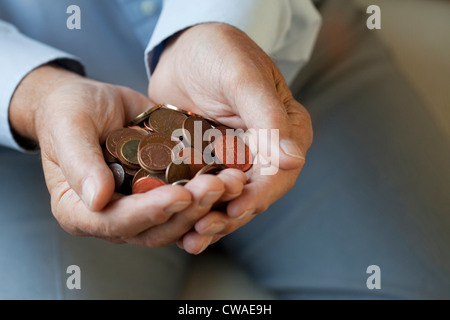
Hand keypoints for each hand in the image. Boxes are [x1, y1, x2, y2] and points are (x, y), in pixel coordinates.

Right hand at [10, 64, 234, 244]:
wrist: (85, 102)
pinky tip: (230, 173)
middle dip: (189, 210)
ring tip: (232, 180)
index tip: (181, 195)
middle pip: (156, 228)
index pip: (118, 222)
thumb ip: (80, 163)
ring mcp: (140, 208)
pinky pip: (188, 198)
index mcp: (81, 211)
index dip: (151, 212)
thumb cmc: (67, 113)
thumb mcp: (69, 128)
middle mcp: (113, 217)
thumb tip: (97, 200)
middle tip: (218, 185)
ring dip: (207, 204)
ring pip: (179, 219)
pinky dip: (208, 189)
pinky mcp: (160, 193)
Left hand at [149, 23, 312, 253]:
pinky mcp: (211, 163)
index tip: (236, 209)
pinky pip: (206, 190)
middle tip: (203, 230)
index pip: (280, 172)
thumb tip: (294, 160)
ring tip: (191, 238)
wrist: (183, 49)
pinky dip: (195, 208)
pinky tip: (181, 226)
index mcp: (286, 129)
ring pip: (230, 198)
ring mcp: (237, 159)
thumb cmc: (218, 52)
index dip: (259, 194)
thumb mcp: (243, 78)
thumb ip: (269, 118)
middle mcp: (266, 150)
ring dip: (212, 219)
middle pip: (254, 193)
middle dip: (231, 215)